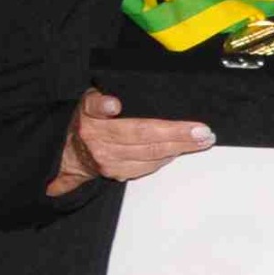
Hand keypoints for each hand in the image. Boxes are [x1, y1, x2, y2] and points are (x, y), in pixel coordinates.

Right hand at [51, 89, 210, 192]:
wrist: (70, 154)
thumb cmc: (87, 122)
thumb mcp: (87, 102)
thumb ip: (98, 100)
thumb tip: (112, 104)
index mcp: (91, 122)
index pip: (107, 114)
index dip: (115, 111)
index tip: (116, 106)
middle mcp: (99, 144)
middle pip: (143, 139)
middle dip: (177, 135)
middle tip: (203, 132)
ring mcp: (109, 162)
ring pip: (150, 156)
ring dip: (180, 148)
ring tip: (202, 140)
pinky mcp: (117, 174)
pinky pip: (148, 166)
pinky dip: (168, 157)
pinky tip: (183, 149)